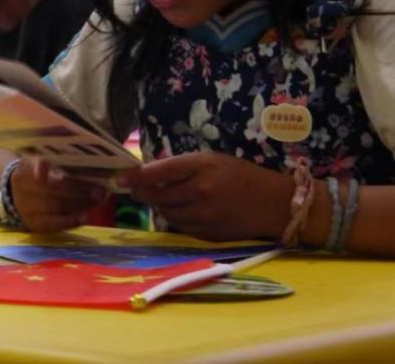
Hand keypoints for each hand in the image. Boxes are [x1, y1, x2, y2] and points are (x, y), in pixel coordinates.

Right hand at [9, 156, 107, 232]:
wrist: (16, 195)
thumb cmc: (37, 175)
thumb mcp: (40, 163)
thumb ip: (55, 163)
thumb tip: (85, 164)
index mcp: (23, 168)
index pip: (32, 166)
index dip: (40, 167)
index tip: (53, 172)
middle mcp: (22, 189)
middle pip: (50, 189)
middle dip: (77, 190)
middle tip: (99, 191)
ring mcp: (26, 208)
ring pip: (54, 206)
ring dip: (79, 204)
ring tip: (98, 201)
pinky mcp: (33, 224)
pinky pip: (53, 224)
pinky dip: (71, 221)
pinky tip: (86, 217)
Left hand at [116, 151, 292, 241]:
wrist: (273, 204)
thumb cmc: (240, 175)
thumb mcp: (211, 160)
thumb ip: (181, 166)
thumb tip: (147, 174)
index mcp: (201, 167)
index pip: (159, 172)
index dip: (136, 176)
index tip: (120, 178)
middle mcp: (200, 193)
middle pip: (158, 196)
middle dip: (143, 193)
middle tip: (136, 189)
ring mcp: (204, 216)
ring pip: (166, 214)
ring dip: (158, 206)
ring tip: (161, 197)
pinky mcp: (207, 235)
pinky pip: (180, 227)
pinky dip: (175, 218)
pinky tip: (180, 210)